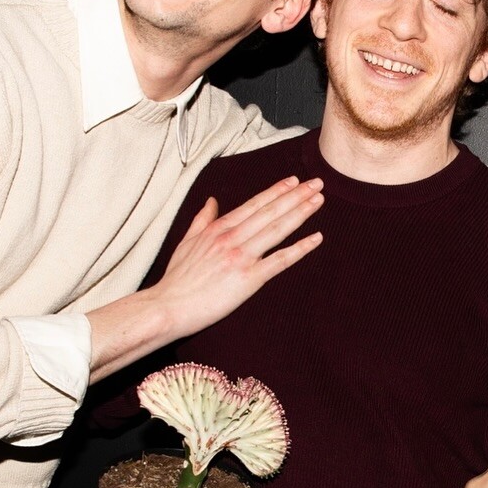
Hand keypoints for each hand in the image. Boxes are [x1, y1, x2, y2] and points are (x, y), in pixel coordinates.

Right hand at [150, 177, 324, 342]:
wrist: (168, 306)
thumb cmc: (177, 278)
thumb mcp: (187, 241)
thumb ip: (202, 219)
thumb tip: (212, 200)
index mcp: (218, 228)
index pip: (254, 204)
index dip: (276, 191)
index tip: (294, 181)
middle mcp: (232, 238)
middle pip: (270, 212)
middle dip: (296, 196)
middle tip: (317, 183)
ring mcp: (241, 257)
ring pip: (277, 229)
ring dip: (300, 213)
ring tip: (318, 200)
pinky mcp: (249, 278)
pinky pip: (280, 260)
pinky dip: (300, 248)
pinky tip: (316, 238)